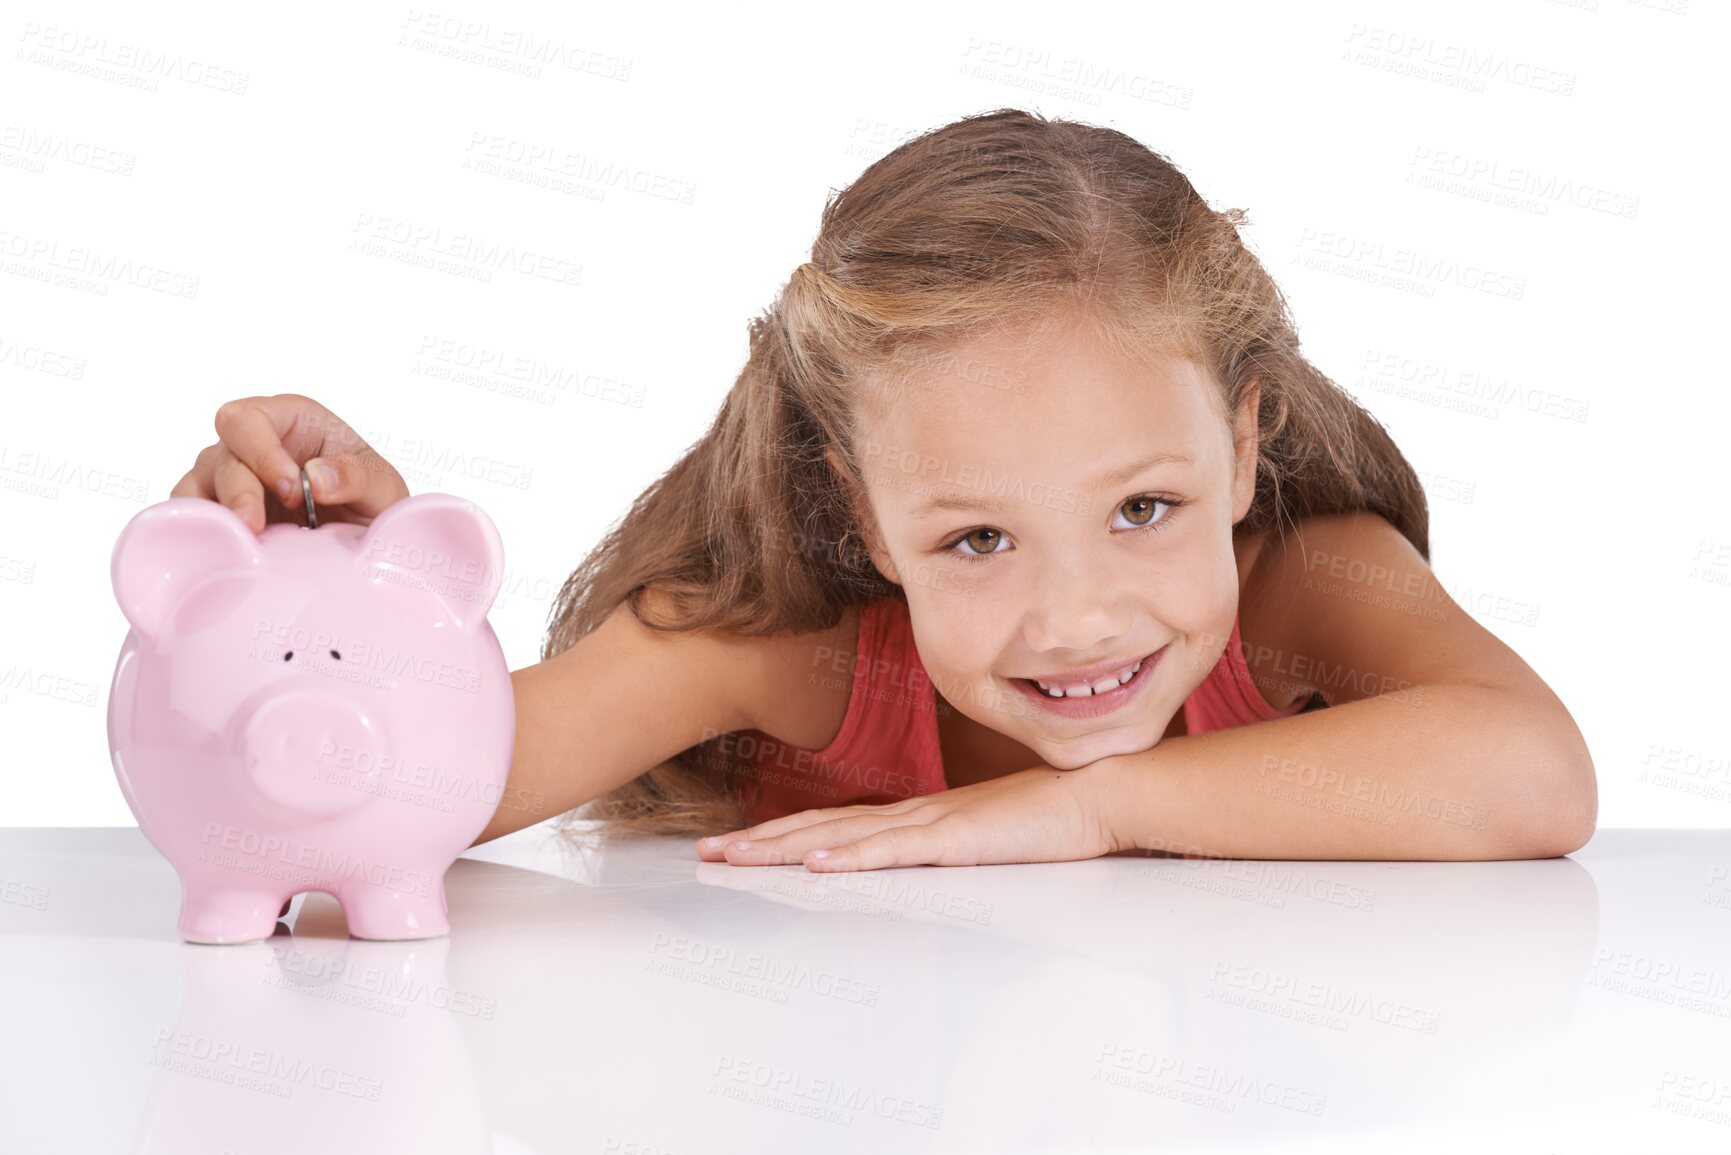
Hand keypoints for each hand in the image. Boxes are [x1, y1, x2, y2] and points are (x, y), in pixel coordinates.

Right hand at [171, 394, 409, 534]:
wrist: (365, 544)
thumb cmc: (370, 500)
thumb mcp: (382, 486)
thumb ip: (356, 476)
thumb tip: (315, 477)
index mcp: (290, 420)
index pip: (249, 419)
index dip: (261, 451)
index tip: (292, 489)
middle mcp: (252, 445)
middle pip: (220, 456)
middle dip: (238, 492)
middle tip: (258, 525)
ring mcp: (228, 480)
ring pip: (197, 488)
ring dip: (215, 517)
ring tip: (242, 546)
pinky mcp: (220, 517)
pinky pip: (194, 520)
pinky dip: (204, 536)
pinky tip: (227, 555)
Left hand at [694, 761, 1125, 871]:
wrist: (1100, 793)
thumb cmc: (1052, 817)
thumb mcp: (986, 838)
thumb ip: (951, 846)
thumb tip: (920, 859)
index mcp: (919, 816)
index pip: (836, 824)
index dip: (783, 833)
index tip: (740, 845)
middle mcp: (913, 815)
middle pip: (820, 826)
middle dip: (760, 841)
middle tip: (708, 853)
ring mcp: (932, 824)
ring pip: (841, 837)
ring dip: (783, 848)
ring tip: (735, 857)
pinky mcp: (957, 840)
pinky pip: (894, 851)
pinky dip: (850, 856)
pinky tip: (814, 863)